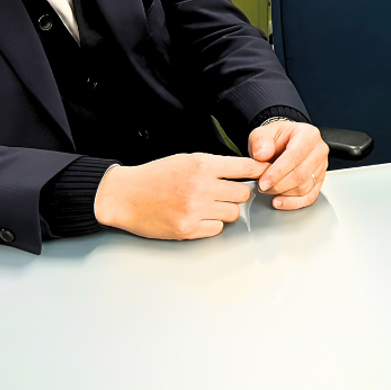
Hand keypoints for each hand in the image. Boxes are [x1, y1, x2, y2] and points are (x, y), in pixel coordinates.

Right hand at [93, 152, 265, 238]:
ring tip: (207, 205)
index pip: (245, 167)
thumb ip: (214, 165)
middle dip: (236, 194)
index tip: (266, 174)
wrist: (124, 196)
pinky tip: (198, 217)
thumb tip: (245, 171)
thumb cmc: (155, 176)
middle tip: (223, 194)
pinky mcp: (188, 229)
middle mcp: (201, 186)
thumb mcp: (186, 160)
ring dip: (225, 211)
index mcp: (202, 164)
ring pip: (233, 213)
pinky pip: (217, 229)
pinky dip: (212, 225)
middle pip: (243, 193)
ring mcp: (195, 209)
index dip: (259, 171)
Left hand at [248, 120, 327, 209]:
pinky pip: (310, 197)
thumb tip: (262, 154)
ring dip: (284, 193)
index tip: (263, 182)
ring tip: (268, 190)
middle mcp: (318, 150)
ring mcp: (321, 167)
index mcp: (308, 135)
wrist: (284, 142)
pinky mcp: (319, 181)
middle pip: (301, 174)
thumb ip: (260, 141)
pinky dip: (293, 203)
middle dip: (279, 185)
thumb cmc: (276, 138)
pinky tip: (280, 202)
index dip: (278, 172)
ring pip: (305, 187)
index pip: (295, 155)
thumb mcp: (262, 133)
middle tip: (262, 187)